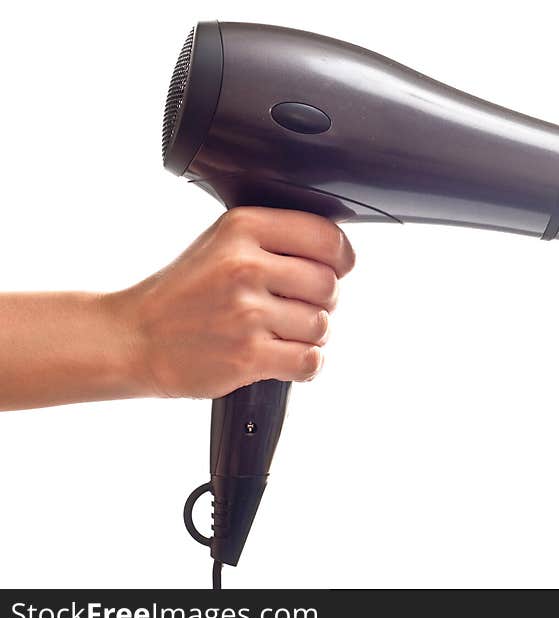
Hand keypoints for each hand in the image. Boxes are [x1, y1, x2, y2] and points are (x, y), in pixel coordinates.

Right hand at [108, 207, 355, 398]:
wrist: (133, 338)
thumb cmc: (183, 293)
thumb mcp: (221, 243)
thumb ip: (274, 241)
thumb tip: (337, 256)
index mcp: (243, 228)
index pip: (326, 237)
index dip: (342, 258)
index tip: (338, 269)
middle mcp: (245, 267)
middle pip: (329, 286)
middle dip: (322, 302)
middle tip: (294, 308)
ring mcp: (246, 313)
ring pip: (322, 326)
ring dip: (310, 336)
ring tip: (278, 333)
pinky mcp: (247, 356)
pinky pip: (310, 360)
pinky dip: (305, 364)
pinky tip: (284, 357)